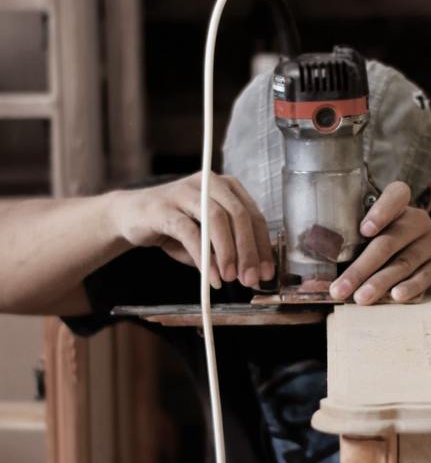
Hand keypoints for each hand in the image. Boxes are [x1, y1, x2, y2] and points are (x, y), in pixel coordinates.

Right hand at [114, 172, 274, 289]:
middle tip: (250, 279)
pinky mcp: (164, 208)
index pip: (254, 216)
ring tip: (230, 278)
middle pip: (239, 216)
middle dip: (248, 251)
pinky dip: (203, 258)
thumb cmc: (176, 227)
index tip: (266, 273)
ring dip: (228, 253)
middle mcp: (209, 183)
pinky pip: (189, 233)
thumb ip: (230, 249)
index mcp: (226, 187)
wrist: (132, 216)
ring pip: (217, 220)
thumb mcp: (209, 239)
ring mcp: (186, 192)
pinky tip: (210, 277)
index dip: (262, 247)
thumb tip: (253, 272)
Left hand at [329, 180, 430, 305]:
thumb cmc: (395, 256)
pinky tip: (395, 297)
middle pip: (389, 242)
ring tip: (361, 298)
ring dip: (380, 282)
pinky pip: (425, 276)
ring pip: (404, 262)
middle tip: (341, 288)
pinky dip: (409, 288)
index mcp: (400, 209)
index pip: (396, 196)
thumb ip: (356, 254)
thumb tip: (316, 283)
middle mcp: (419, 222)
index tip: (364, 230)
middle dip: (362, 267)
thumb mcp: (381, 245)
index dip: (381, 211)